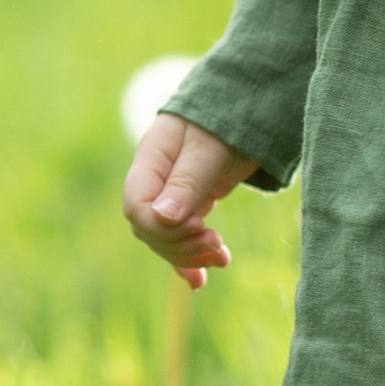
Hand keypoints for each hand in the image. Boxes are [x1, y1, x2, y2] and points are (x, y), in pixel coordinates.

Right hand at [123, 113, 257, 285]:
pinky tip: (199, 281)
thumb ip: (187, 181)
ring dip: (190, 253)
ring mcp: (171, 193)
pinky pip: (180, 237)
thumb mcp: (209, 148)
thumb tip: (161, 217)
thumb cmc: (226, 116)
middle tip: (217, 245)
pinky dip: (189, 258)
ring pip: (165, 237)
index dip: (163, 227)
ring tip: (222, 258)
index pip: (136, 205)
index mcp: (150, 158)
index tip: (201, 226)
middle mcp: (155, 178)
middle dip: (180, 244)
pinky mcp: (190, 204)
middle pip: (149, 228)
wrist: (248, 105)